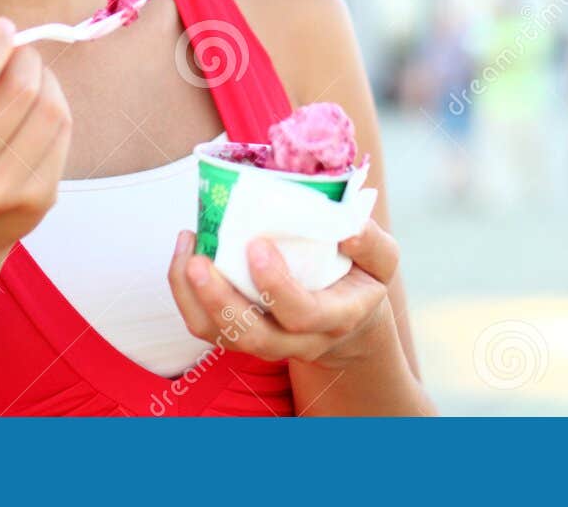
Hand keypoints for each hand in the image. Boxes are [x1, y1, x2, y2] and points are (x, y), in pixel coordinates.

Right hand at [0, 5, 71, 259]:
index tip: (1, 28)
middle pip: (18, 90)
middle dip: (24, 56)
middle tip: (18, 50)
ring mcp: (1, 192)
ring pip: (48, 108)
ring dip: (45, 77)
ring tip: (29, 76)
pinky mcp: (38, 201)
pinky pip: (63, 132)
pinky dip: (56, 104)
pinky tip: (40, 105)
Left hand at [167, 220, 400, 369]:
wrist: (347, 323)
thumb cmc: (360, 280)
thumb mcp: (382, 261)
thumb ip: (370, 241)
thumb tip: (348, 225)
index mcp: (335, 318)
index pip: (303, 315)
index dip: (277, 287)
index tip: (257, 246)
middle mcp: (298, 341)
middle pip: (253, 338)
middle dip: (220, 301)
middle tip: (199, 260)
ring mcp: (266, 343)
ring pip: (221, 337)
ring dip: (193, 298)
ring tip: (186, 249)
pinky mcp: (240, 335)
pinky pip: (206, 326)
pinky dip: (186, 293)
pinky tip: (186, 252)